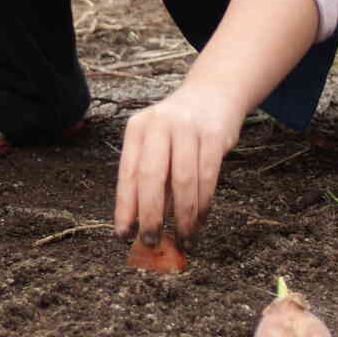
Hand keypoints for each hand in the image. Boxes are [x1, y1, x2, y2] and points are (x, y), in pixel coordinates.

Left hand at [113, 87, 245, 243]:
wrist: (213, 94)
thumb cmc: (177, 130)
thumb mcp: (156, 143)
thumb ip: (149, 178)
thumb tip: (143, 223)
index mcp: (138, 128)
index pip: (128, 173)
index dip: (125, 207)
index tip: (123, 235)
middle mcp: (159, 124)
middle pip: (151, 177)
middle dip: (151, 214)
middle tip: (152, 242)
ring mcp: (188, 127)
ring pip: (183, 181)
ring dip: (183, 216)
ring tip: (183, 238)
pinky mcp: (214, 135)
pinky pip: (207, 177)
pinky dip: (202, 203)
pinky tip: (199, 220)